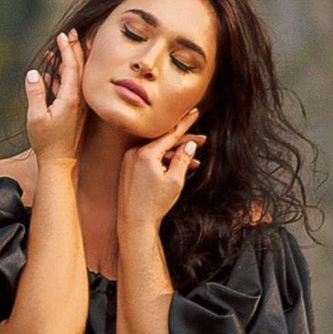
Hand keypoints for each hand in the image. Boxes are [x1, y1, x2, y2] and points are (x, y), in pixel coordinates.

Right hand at [24, 28, 87, 167]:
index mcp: (71, 99)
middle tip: (72, 33)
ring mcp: (80, 106)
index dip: (67, 49)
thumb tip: (34, 73)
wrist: (61, 163)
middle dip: (75, 49)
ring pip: (78, 77)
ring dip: (70, 61)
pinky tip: (53, 73)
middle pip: (80, 68)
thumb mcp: (36, 118)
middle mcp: (79, 100)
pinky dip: (64, 77)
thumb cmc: (47, 142)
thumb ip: (35, 94)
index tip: (63, 35)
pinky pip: (73, 88)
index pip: (72, 67)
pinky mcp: (77, 112)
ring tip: (63, 48)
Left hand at [121, 110, 201, 227]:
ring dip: (176, 153)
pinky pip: (149, 159)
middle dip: (185, 141)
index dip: (186, 123)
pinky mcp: (128, 168)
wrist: (134, 222)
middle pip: (164, 141)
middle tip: (203, 140)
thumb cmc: (155, 204)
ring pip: (158, 150)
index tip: (195, 111)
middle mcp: (135, 153)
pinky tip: (178, 166)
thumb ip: (183, 158)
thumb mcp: (175, 181)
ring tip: (195, 159)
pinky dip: (164, 161)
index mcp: (146, 154)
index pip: (170, 133)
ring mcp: (130, 160)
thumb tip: (190, 144)